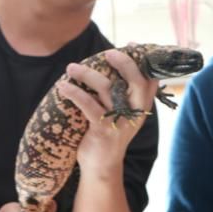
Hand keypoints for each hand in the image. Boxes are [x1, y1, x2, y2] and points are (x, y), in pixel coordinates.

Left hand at [58, 49, 157, 178]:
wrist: (102, 167)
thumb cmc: (110, 134)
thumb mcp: (125, 115)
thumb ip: (127, 94)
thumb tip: (124, 65)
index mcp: (141, 107)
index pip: (149, 80)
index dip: (143, 61)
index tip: (133, 44)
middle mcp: (134, 113)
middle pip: (136, 83)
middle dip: (124, 64)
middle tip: (108, 52)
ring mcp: (119, 122)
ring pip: (107, 90)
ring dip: (87, 75)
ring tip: (71, 68)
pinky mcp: (102, 130)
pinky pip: (88, 105)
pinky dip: (74, 93)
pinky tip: (63, 87)